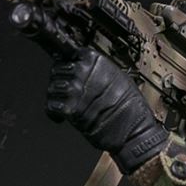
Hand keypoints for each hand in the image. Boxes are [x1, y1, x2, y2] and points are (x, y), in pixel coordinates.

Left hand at [46, 48, 167, 173]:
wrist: (134, 130)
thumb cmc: (132, 108)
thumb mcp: (119, 77)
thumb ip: (98, 70)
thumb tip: (84, 67)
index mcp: (94, 59)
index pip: (68, 54)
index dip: (67, 66)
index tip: (68, 72)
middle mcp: (82, 70)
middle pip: (58, 70)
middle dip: (61, 81)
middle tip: (70, 93)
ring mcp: (74, 89)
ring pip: (52, 88)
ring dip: (57, 98)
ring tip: (68, 105)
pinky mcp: (69, 108)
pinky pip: (51, 106)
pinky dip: (54, 113)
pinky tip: (62, 116)